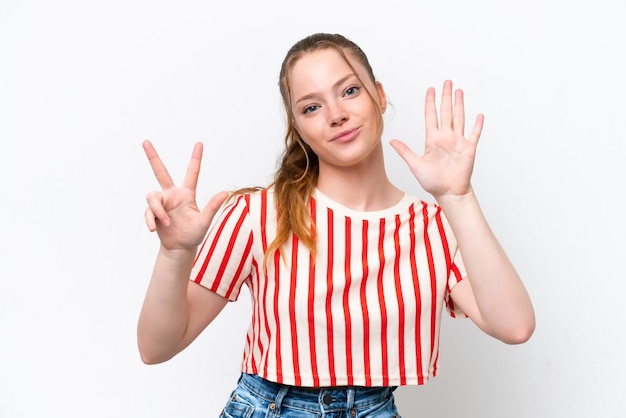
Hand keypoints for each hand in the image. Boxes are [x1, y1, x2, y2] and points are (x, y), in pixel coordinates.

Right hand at [143, 140, 227, 250]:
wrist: (179, 248)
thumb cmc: (194, 235)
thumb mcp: (204, 222)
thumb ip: (212, 207)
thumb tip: (224, 193)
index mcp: (187, 194)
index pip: (192, 172)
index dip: (196, 158)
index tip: (200, 143)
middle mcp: (173, 195)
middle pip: (160, 172)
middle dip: (153, 157)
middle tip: (145, 141)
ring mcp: (161, 203)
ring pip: (152, 197)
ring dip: (157, 211)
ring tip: (166, 223)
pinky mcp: (152, 212)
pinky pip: (148, 211)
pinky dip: (150, 220)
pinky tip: (154, 228)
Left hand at [390, 80, 483, 199]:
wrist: (448, 192)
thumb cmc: (432, 181)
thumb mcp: (415, 165)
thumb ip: (405, 151)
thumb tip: (391, 141)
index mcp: (433, 140)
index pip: (431, 116)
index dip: (431, 102)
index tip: (431, 89)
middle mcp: (446, 138)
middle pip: (446, 112)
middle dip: (446, 97)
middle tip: (447, 82)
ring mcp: (458, 142)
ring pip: (459, 118)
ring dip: (459, 105)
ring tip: (459, 91)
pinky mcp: (469, 149)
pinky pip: (474, 134)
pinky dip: (477, 125)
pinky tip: (479, 115)